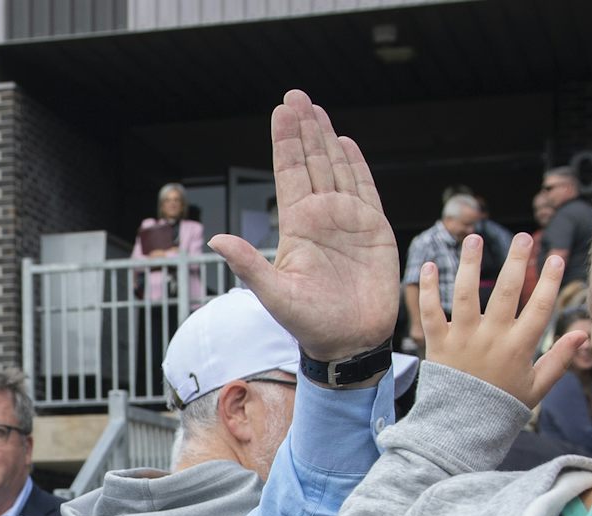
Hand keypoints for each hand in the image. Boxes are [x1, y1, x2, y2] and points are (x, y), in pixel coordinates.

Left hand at [208, 90, 397, 359]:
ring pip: (335, 169)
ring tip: (316, 109)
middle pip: (310, 162)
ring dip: (326, 139)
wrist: (349, 344)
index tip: (281, 110)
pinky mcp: (374, 230)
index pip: (288, 173)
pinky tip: (346, 143)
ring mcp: (348, 221)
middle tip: (296, 95)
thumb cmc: (310, 325)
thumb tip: (217, 239)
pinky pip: (365, 189)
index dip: (284, 141)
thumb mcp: (274, 295)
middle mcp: (321, 217)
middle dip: (303, 129)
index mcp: (297, 227)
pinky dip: (357, 165)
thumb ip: (248, 264)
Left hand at [420, 233, 584, 408]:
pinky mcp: (438, 344)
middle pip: (507, 291)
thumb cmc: (502, 408)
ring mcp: (463, 339)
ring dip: (470, 263)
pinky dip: (427, 289)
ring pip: (466, 293)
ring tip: (475, 238)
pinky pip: (430, 311)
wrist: (462, 429)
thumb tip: (583, 334)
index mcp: (518, 348)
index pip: (540, 307)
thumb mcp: (536, 388)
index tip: (556, 258)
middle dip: (518, 261)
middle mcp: (491, 338)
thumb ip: (559, 360)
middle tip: (524, 237)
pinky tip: (428, 265)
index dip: (550, 281)